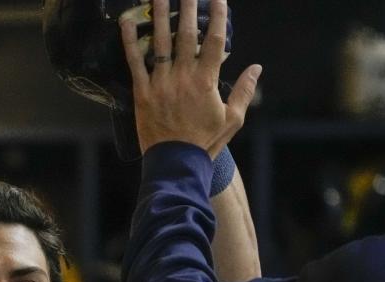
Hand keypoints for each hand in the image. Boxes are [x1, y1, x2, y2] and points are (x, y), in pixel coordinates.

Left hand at [120, 0, 260, 156]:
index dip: (218, 17)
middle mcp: (183, 77)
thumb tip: (257, 67)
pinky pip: (134, 63)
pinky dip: (130, 41)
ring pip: (160, 43)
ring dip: (160, 15)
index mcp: (207, 81)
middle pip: (186, 35)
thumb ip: (245, 91)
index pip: (215, 41)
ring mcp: (161, 83)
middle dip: (188, 7)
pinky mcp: (142, 92)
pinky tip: (127, 22)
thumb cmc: (205, 142)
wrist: (176, 163)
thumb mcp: (233, 119)